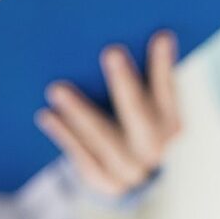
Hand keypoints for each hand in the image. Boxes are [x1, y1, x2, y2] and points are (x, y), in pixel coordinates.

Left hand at [36, 31, 181, 197]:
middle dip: (126, 82)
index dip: (164, 65)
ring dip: (81, 112)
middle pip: (139, 113)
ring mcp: (131, 167)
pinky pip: (83, 157)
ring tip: (57, 89)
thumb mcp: (147, 110)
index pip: (169, 90)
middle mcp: (155, 146)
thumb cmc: (135, 132)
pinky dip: (65, 135)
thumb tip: (134, 39)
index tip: (161, 36)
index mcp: (171, 124)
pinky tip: (47, 116)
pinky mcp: (105, 181)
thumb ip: (142, 83)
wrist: (135, 182)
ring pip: (105, 138)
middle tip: (112, 51)